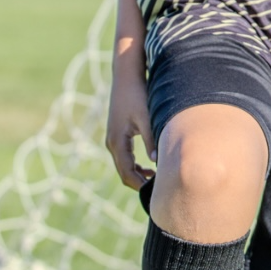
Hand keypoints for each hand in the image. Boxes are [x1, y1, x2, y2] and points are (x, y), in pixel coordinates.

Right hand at [105, 57, 154, 189]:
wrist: (125, 77)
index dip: (140, 186)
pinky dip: (135, 166)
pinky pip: (125, 157)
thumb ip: (151, 139)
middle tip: (158, 191)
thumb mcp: (146, 117)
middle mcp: (112, 143)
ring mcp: (113, 139)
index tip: (155, 193)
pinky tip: (149, 167)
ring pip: (124, 166)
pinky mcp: (117, 135)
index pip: (127, 173)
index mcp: (117, 141)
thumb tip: (158, 162)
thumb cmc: (137, 94)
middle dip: (139, 184)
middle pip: (124, 173)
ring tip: (156, 180)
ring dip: (138, 175)